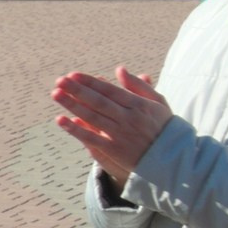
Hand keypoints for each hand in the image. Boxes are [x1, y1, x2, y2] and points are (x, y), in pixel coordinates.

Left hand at [54, 66, 172, 183]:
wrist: (172, 158)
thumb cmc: (163, 126)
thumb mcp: (157, 103)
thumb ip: (138, 86)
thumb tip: (119, 69)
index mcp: (139, 105)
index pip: (109, 90)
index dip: (90, 82)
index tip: (72, 75)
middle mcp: (129, 118)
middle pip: (98, 101)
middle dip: (77, 90)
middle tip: (59, 81)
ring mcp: (120, 134)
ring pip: (92, 117)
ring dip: (72, 105)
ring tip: (56, 94)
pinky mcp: (114, 150)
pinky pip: (91, 138)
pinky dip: (76, 129)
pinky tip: (61, 120)